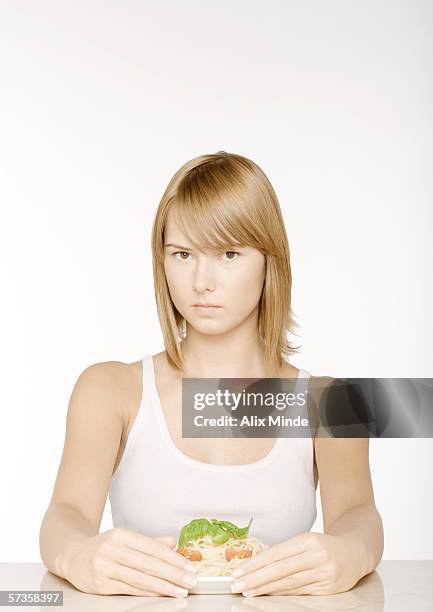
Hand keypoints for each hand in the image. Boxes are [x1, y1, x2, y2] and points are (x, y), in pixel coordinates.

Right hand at [57, 527, 197, 596]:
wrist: (71, 555)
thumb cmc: (103, 547)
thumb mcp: (125, 538)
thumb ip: (150, 542)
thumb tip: (174, 542)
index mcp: (121, 535)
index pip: (152, 547)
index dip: (173, 558)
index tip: (189, 566)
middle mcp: (111, 549)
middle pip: (148, 564)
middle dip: (173, 574)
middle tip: (191, 580)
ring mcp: (104, 567)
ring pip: (140, 579)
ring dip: (163, 586)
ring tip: (180, 590)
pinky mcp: (99, 585)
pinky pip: (128, 590)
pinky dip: (147, 593)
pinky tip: (161, 595)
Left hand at [230, 531, 366, 595]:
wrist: (356, 551)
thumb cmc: (325, 545)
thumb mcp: (306, 540)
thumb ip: (285, 551)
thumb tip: (257, 562)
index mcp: (309, 540)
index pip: (277, 554)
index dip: (256, 563)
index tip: (238, 570)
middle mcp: (317, 556)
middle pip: (280, 570)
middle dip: (256, 578)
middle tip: (237, 584)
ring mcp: (324, 573)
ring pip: (289, 583)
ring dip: (266, 589)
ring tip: (248, 591)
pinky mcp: (329, 588)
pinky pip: (300, 592)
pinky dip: (281, 594)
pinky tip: (268, 595)